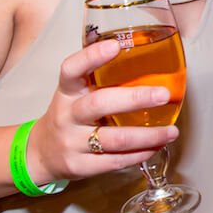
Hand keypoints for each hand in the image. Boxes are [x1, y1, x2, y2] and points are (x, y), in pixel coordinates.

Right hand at [23, 39, 180, 184]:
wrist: (42, 153)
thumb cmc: (69, 117)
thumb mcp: (75, 93)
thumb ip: (98, 78)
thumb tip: (144, 57)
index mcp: (67, 92)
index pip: (72, 69)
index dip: (92, 57)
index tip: (115, 46)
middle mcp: (67, 115)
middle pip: (99, 104)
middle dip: (135, 99)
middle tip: (163, 94)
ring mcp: (71, 142)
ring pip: (113, 139)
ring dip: (148, 135)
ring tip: (171, 131)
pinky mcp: (79, 165)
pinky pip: (115, 161)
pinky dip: (140, 154)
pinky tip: (156, 146)